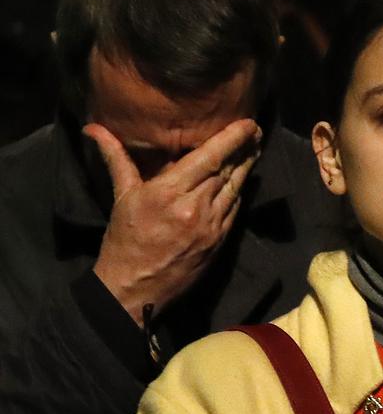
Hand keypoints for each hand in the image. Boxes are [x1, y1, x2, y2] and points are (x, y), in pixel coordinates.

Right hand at [85, 118, 259, 323]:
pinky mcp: (218, 243)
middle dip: (244, 149)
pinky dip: (239, 194)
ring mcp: (210, 227)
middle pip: (228, 171)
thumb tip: (94, 128)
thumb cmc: (125, 241)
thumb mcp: (122, 196)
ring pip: (235, 190)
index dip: (232, 138)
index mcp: (169, 192)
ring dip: (247, 169)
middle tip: (256, 132)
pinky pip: (234, 211)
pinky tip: (242, 182)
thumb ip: (116, 158)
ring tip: (254, 151)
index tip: (249, 124)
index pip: (209, 157)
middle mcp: (194, 207)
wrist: (135, 289)